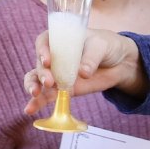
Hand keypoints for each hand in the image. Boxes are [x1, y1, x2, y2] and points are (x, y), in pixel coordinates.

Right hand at [24, 28, 145, 114]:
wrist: (119, 63)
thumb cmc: (107, 46)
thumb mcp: (101, 46)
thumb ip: (91, 58)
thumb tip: (83, 73)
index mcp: (61, 39)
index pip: (44, 42)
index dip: (42, 50)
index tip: (47, 60)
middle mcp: (54, 56)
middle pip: (39, 63)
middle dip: (41, 73)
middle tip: (49, 82)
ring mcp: (56, 73)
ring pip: (36, 78)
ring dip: (32, 86)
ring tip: (35, 93)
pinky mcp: (62, 89)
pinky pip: (46, 96)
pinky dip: (37, 103)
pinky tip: (30, 109)